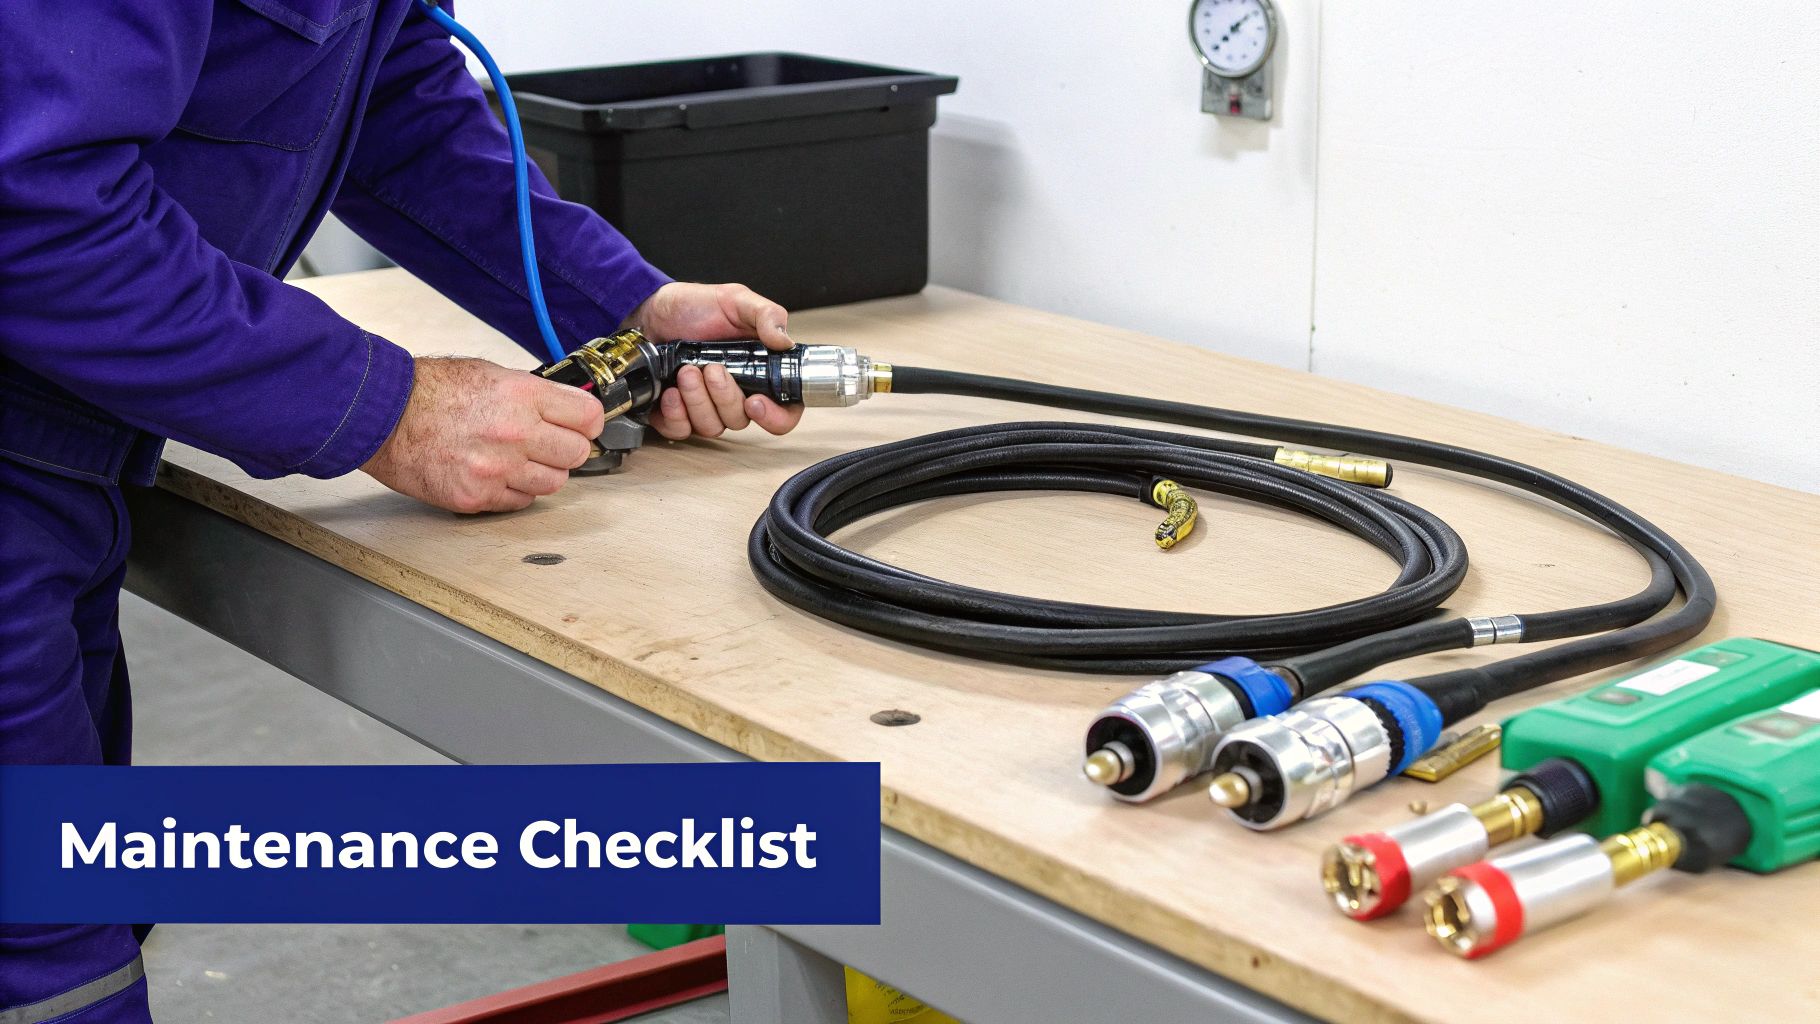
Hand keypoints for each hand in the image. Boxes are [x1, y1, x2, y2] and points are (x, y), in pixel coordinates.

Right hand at [362, 356, 602, 513]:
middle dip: (568, 448)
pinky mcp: (478, 497)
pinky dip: (515, 490)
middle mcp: (515, 434)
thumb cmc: (428, 391)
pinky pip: (520, 501)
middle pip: (577, 454)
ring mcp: (497, 470)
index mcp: (522, 396)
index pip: (588, 417)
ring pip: (553, 483)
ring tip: (521, 459)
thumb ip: (532, 393)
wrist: (382, 416)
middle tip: (551, 443)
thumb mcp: (490, 374)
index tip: (583, 424)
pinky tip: (499, 474)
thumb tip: (566, 406)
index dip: (589, 421)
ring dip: (543, 472)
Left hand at [622, 282, 803, 439]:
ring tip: (686, 371)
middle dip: (724, 396)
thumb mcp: (736, 300)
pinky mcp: (679, 414)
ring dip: (697, 401)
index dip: (776, 417)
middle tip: (711, 369)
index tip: (756, 402)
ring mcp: (707, 406)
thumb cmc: (695, 306)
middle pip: (742, 420)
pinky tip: (670, 391)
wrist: (653, 311)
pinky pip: (681, 431)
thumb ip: (766, 315)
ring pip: (712, 427)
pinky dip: (675, 414)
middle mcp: (736, 394)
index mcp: (759, 372)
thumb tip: (784, 341)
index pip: (784, 410)